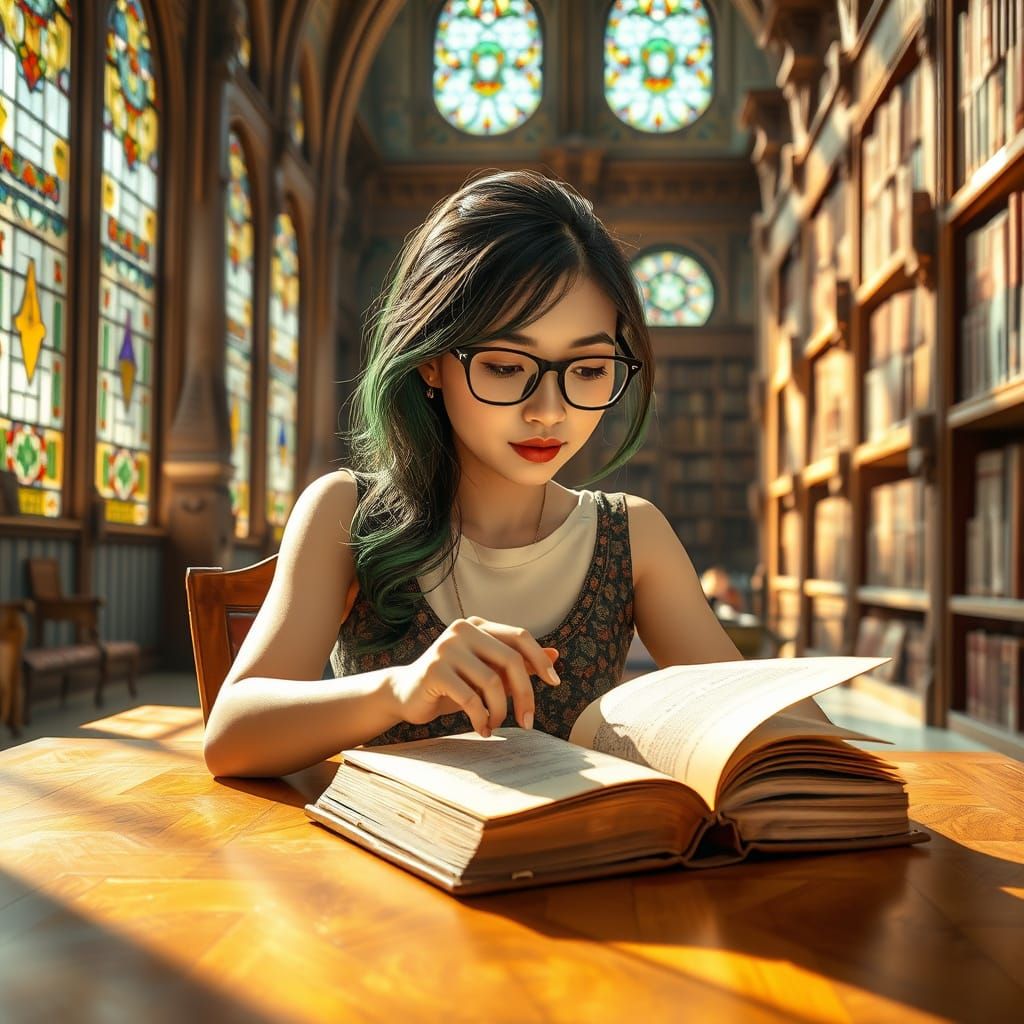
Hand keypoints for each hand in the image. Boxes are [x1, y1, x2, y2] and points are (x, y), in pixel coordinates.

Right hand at [388, 616, 559, 736]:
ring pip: (492, 682)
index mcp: (478, 625)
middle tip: (528, 721)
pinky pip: (471, 698)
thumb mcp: (487, 672)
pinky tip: (482, 729)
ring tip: (495, 725)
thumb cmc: (452, 684)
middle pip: (511, 659)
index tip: (555, 683)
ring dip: (500, 710)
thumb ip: (517, 663)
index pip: (520, 636)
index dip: (540, 659)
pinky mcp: (435, 669)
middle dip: (525, 694)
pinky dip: (482, 718)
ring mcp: (447, 647)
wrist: (406, 694)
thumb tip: (555, 655)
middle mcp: (463, 629)